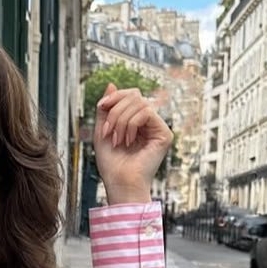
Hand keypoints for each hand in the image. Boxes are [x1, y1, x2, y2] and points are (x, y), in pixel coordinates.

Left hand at [94, 84, 171, 204]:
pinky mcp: (164, 134)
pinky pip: (147, 112)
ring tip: (117, 140)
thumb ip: (106, 109)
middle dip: (116, 110)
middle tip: (108, 131)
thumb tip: (111, 84)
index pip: (130, 95)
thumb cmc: (111, 164)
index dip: (115, 96)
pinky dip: (132, 124)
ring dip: (121, 120)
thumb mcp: (102, 130)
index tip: (102, 106)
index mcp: (136, 121)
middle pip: (135, 95)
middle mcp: (149, 123)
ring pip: (140, 102)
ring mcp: (158, 128)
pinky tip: (128, 141)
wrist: (120, 183)